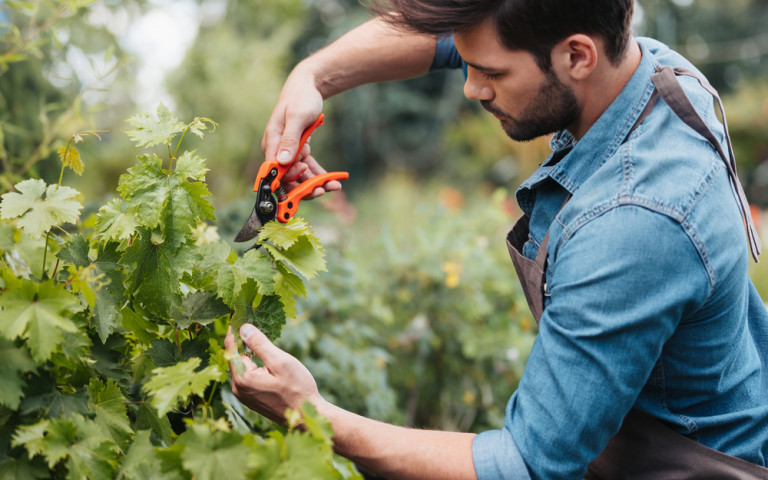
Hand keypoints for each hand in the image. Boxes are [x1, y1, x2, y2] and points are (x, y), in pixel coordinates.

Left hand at [225, 324, 322, 423]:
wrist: (307, 416)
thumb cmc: (297, 388)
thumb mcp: (280, 361)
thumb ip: (259, 344)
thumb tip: (243, 328)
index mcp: (243, 378)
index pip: (231, 348)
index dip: (234, 331)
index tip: (237, 315)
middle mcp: (239, 389)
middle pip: (235, 358)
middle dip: (242, 342)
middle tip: (249, 322)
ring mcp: (244, 396)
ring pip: (242, 367)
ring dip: (249, 354)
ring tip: (258, 338)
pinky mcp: (252, 400)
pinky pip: (247, 377)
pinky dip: (253, 365)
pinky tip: (264, 360)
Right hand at [261, 64, 341, 199]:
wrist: (308, 86)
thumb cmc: (301, 98)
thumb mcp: (297, 117)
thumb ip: (290, 139)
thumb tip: (283, 161)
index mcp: (271, 143)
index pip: (275, 171)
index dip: (290, 181)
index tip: (307, 182)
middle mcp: (277, 150)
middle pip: (287, 178)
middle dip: (304, 186)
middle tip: (323, 189)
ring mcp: (288, 152)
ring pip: (299, 175)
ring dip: (315, 183)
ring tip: (334, 185)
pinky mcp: (298, 151)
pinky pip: (307, 167)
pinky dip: (318, 174)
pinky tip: (332, 180)